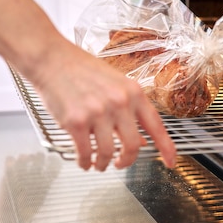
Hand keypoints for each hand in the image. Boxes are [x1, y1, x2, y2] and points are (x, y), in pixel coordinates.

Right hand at [31, 43, 175, 171]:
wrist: (52, 58)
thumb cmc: (81, 70)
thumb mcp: (115, 85)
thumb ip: (130, 111)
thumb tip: (141, 139)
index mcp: (133, 92)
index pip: (157, 126)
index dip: (166, 148)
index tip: (171, 161)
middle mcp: (119, 102)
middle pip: (132, 146)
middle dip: (127, 161)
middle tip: (120, 163)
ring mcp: (98, 112)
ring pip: (108, 153)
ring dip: (103, 164)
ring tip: (99, 163)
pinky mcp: (76, 121)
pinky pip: (85, 152)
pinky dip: (85, 162)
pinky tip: (84, 161)